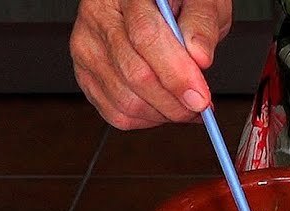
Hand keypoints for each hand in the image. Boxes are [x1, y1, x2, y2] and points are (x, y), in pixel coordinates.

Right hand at [71, 0, 231, 129]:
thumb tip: (199, 57)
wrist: (162, 5)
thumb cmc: (182, 1)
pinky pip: (115, 112)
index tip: (201, 97)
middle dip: (174, 102)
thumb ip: (201, 25)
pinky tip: (165, 108)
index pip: (146, 38)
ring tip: (186, 106)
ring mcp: (87, 47)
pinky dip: (147, 120)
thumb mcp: (202, 2)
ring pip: (124, 100)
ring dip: (163, 114)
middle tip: (201, 105)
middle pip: (134, 74)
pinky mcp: (86, 74)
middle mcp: (98, 17)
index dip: (176, 74)